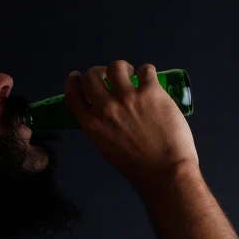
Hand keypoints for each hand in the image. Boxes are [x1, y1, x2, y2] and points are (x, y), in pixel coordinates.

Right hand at [64, 61, 198, 192]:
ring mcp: (128, 97)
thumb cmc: (137, 169)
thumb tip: (106, 114)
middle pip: (91, 76)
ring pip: (116, 66)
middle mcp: (106, 108)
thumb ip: (102, 128)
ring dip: (122, 68)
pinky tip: (151, 82)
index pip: (73, 96)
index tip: (77, 77)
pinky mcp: (151, 91)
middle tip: (109, 76)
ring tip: (132, 74)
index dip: (73, 82)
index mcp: (93, 126)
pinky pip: (146, 70)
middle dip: (98, 72)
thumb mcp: (108, 149)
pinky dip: (147, 72)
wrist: (164, 171)